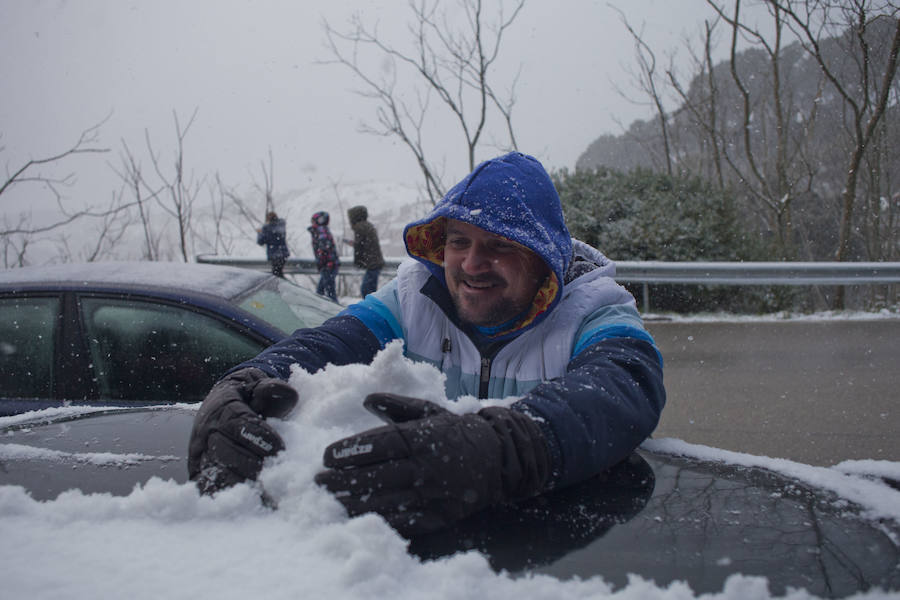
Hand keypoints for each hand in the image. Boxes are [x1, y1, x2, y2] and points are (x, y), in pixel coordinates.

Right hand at [188, 368, 297, 494]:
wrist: (224, 402)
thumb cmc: (249, 398)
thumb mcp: (259, 387)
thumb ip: (272, 390)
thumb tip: (287, 392)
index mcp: (222, 408)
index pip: (237, 423)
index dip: (258, 437)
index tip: (280, 449)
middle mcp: (206, 432)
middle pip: (224, 451)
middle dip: (251, 465)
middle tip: (275, 478)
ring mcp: (200, 455)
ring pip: (213, 473)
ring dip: (239, 486)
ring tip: (266, 499)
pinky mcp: (199, 473)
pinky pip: (207, 489)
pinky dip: (225, 499)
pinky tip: (248, 507)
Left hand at [314, 393, 550, 535]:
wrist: (497, 457)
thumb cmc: (455, 431)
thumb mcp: (428, 411)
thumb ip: (397, 406)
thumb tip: (367, 399)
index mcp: (422, 437)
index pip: (377, 445)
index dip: (349, 451)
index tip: (327, 456)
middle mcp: (426, 466)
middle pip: (375, 476)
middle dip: (341, 480)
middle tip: (318, 482)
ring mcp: (433, 494)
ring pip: (385, 502)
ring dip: (353, 503)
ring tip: (331, 500)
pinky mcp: (439, 517)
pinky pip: (404, 523)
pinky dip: (379, 521)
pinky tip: (359, 518)